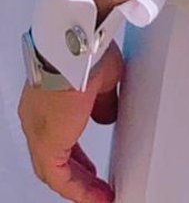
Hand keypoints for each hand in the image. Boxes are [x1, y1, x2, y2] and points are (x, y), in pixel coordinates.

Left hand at [18, 41, 122, 201]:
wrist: (75, 45)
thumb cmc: (86, 49)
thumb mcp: (101, 78)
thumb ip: (102, 101)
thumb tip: (107, 115)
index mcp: (46, 98)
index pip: (56, 134)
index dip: (74, 151)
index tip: (87, 162)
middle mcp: (36, 117)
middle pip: (52, 157)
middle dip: (77, 173)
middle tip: (93, 184)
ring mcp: (37, 130)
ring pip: (54, 170)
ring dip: (79, 185)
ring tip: (99, 196)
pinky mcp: (46, 144)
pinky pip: (60, 179)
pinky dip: (79, 190)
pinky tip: (96, 196)